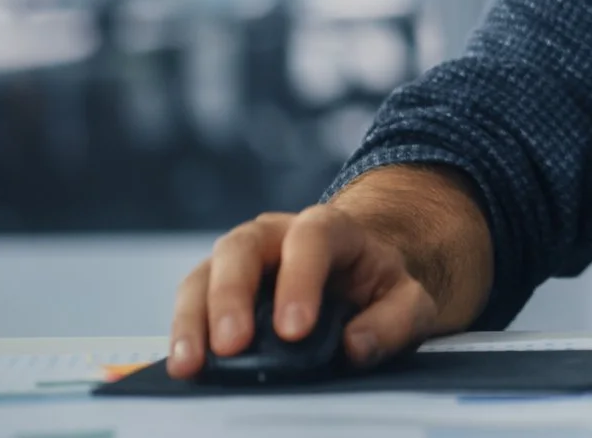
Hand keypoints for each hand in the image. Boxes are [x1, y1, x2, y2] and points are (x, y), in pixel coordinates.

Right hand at [167, 205, 441, 377]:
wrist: (356, 274)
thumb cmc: (378, 286)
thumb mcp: (408, 300)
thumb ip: (395, 321)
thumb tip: (355, 346)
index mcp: (329, 228)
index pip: (311, 239)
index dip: (299, 280)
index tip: (295, 331)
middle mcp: (275, 234)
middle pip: (242, 247)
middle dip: (232, 296)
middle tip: (232, 345)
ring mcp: (240, 259)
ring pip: (204, 273)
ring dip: (193, 319)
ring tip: (192, 364)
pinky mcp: (216, 287)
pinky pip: (190, 302)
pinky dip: (183, 332)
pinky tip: (185, 364)